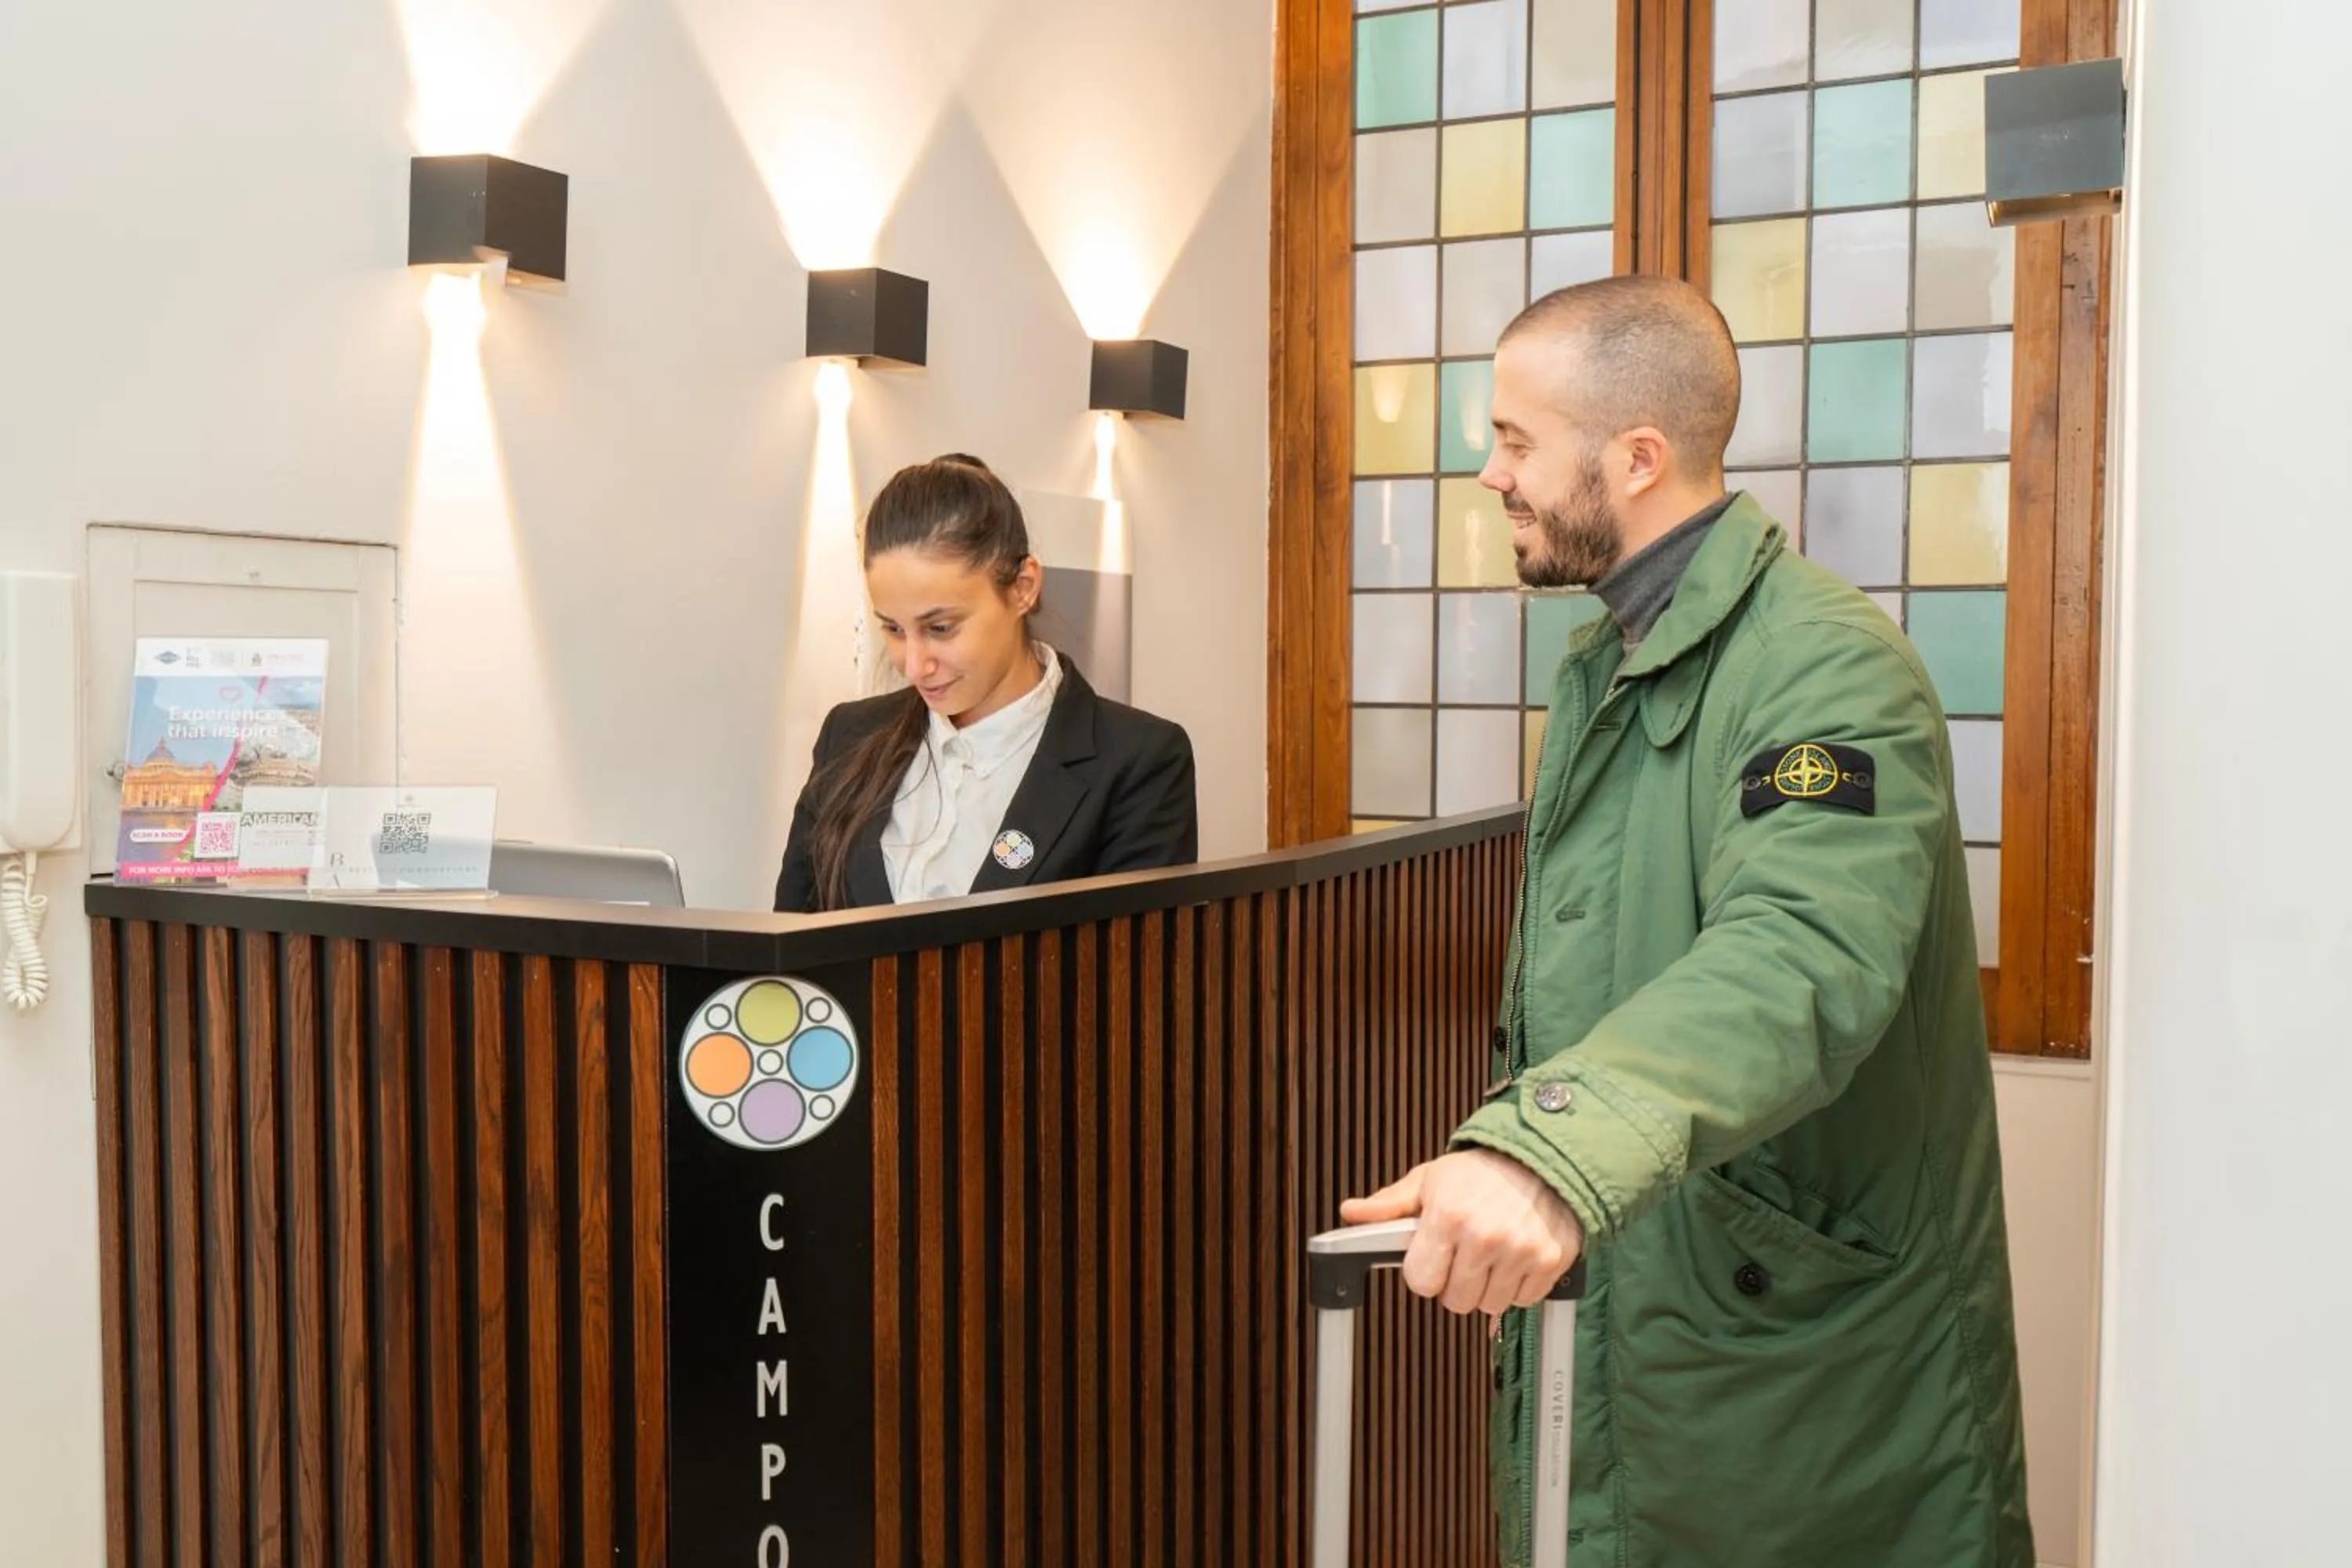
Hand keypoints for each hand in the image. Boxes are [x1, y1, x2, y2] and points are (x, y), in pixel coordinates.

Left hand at [1339, 1150, 1584, 1316]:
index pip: (1421, 1282)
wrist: (1541, 1155)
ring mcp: (1521, 1251)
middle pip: (1456, 1301)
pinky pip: (1524, 1300)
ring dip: (1488, 1287)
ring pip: (1491, 1305)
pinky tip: (1514, 1258)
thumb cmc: (1481, 1171)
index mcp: (1448, 1216)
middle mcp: (1485, 1236)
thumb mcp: (1428, 1180)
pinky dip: (1518, 1286)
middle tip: (1463, 1255)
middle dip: (1455, 1282)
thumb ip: (1389, 1204)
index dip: (1424, 1272)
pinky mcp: (1551, 1261)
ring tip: (1490, 1255)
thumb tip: (1351, 1213)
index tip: (1432, 1259)